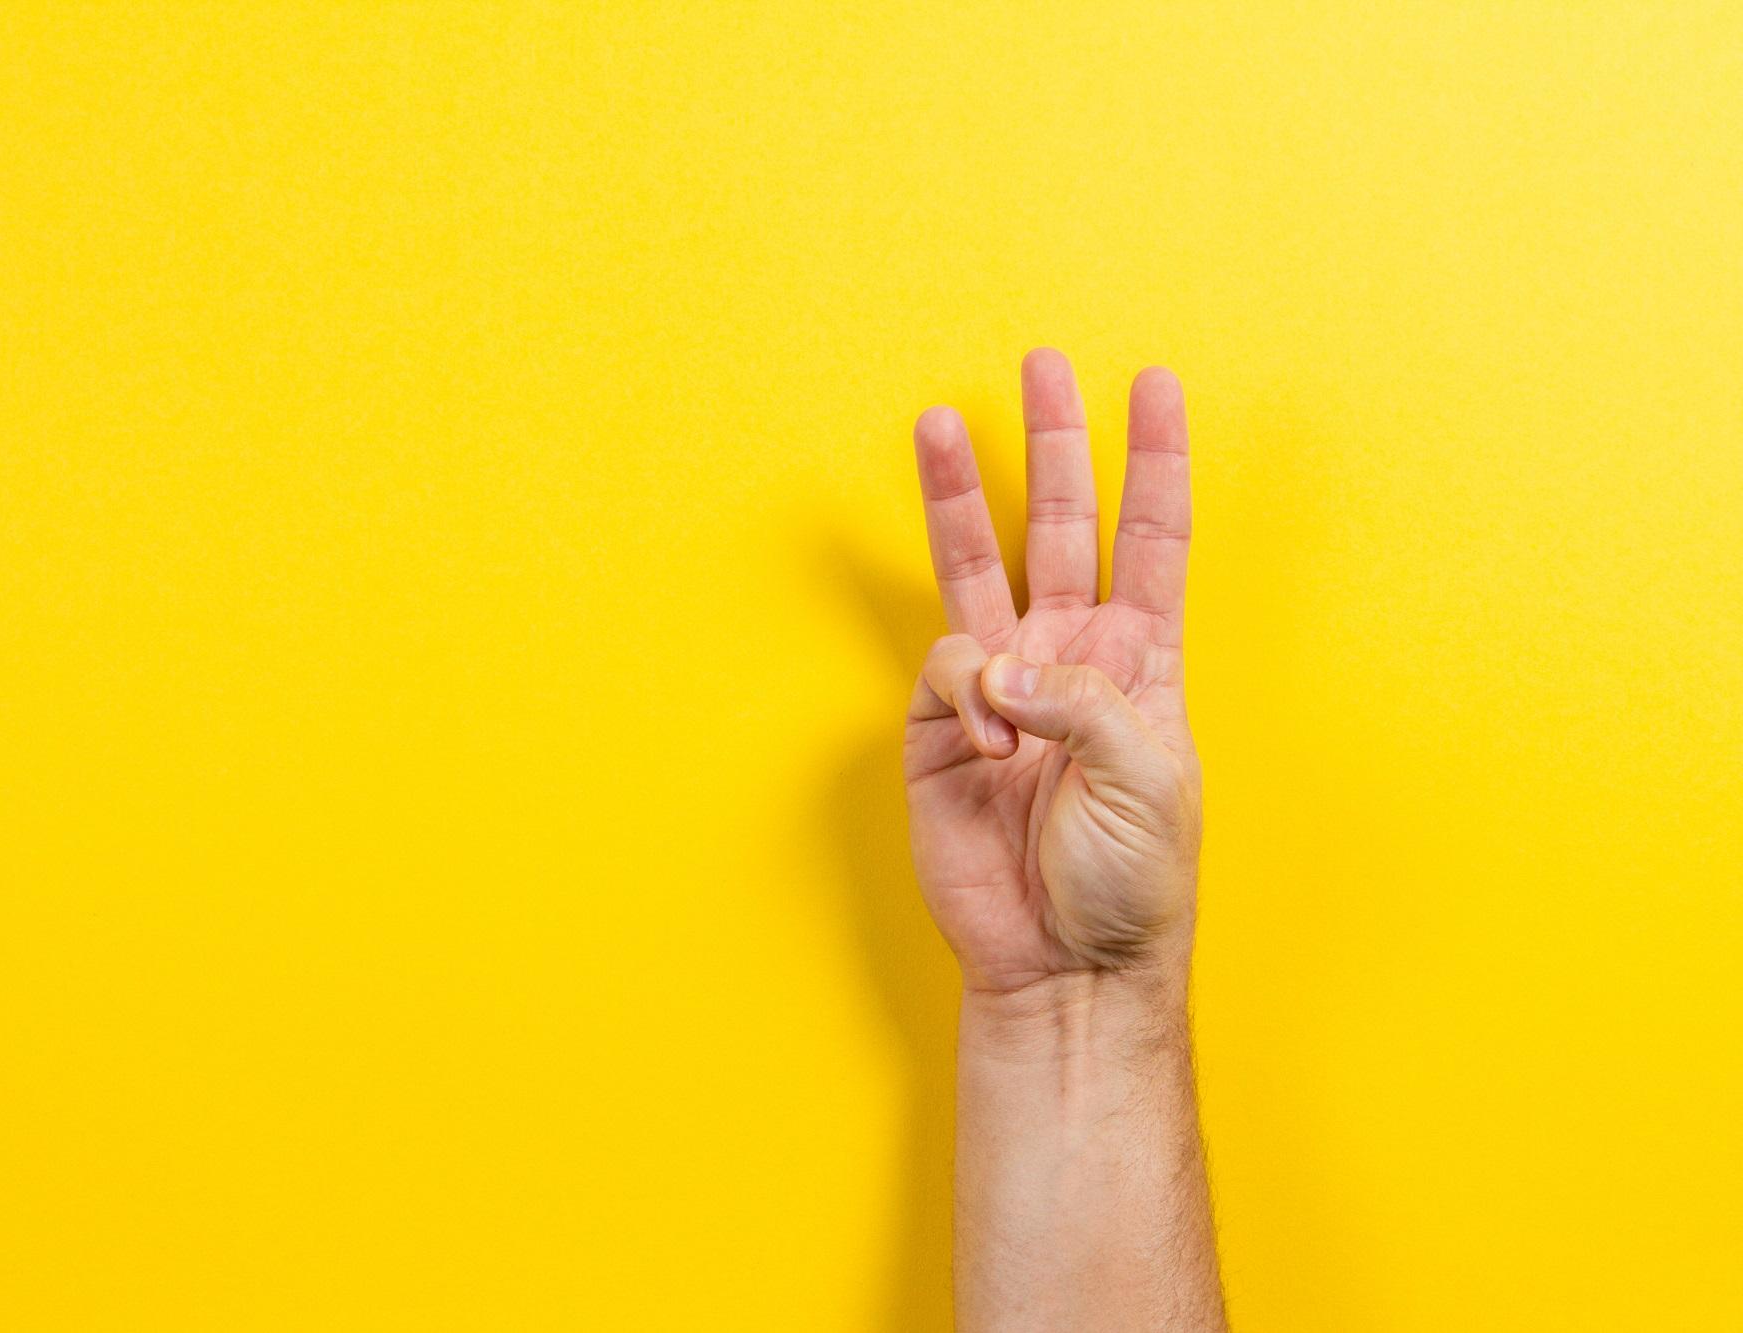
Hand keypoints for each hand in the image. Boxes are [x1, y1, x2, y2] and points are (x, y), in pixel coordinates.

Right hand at [904, 349, 1200, 994]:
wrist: (1064, 967)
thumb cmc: (1129, 882)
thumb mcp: (1146, 777)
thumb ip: (1080, 700)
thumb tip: (996, 667)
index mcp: (1138, 663)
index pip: (1152, 539)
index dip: (1157, 462)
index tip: (1156, 385)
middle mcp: (1068, 658)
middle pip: (1062, 526)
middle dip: (1055, 445)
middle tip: (1043, 365)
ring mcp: (1001, 690)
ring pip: (978, 567)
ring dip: (961, 495)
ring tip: (940, 422)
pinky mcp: (938, 731)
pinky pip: (943, 670)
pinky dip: (964, 693)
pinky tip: (986, 741)